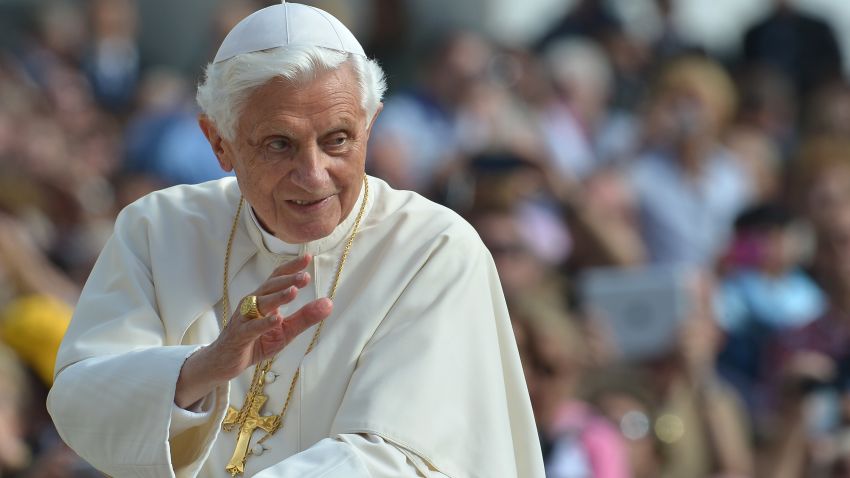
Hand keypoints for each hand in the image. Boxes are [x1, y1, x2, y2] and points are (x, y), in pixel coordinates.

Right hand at [174, 255, 331, 407]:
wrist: (225, 361)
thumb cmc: (256, 342)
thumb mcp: (285, 331)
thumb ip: (305, 317)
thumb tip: (329, 303)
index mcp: (264, 300)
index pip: (277, 278)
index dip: (291, 267)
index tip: (308, 257)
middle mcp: (252, 304)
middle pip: (270, 287)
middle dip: (287, 280)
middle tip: (305, 276)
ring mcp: (244, 319)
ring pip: (261, 303)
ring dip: (277, 297)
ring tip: (293, 291)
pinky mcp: (240, 336)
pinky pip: (253, 327)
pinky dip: (265, 322)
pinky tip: (277, 318)